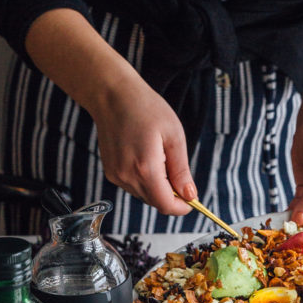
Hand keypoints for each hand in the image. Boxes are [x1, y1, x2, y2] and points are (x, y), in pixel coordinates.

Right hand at [91, 73, 196, 215]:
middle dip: (171, 195)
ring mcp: (115, 175)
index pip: (165, 205)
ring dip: (157, 186)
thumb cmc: (146, 109)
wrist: (112, 95)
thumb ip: (181, 170)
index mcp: (145, 168)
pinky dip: (144, 180)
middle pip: (155, 202)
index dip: (182, 206)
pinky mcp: (110, 171)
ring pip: (144, 195)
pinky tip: (146, 156)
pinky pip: (132, 186)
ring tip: (160, 156)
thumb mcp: (174, 136)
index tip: (192, 199)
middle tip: (178, 169)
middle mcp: (126, 177)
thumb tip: (190, 195)